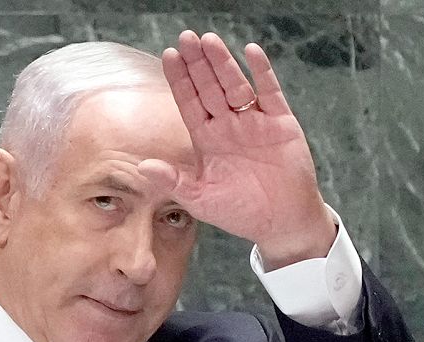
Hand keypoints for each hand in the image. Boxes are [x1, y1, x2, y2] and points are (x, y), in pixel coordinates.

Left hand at [139, 31, 336, 269]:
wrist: (281, 222)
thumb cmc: (240, 212)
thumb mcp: (201, 199)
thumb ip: (173, 182)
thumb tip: (142, 167)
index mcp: (207, 140)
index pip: (189, 103)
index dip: (180, 80)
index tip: (169, 56)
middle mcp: (229, 126)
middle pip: (210, 88)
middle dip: (198, 63)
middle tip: (186, 38)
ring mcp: (255, 122)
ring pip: (236, 85)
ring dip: (223, 64)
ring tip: (210, 41)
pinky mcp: (281, 124)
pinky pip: (271, 93)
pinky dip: (262, 73)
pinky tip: (251, 52)